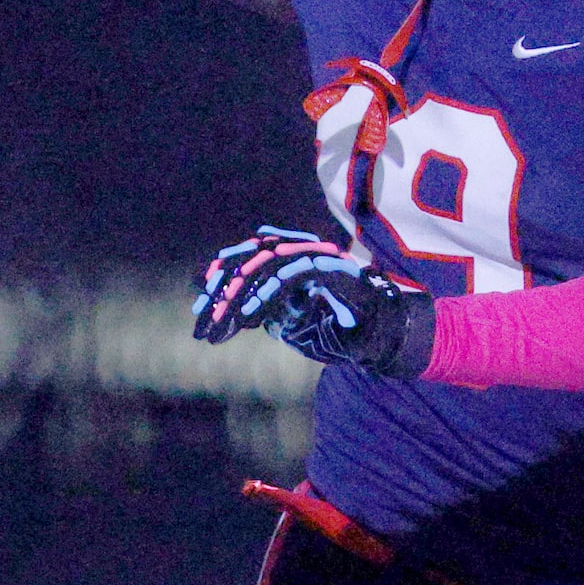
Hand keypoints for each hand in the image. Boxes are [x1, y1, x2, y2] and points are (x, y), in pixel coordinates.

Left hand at [193, 225, 436, 377]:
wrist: (383, 334)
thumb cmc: (339, 327)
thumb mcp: (293, 321)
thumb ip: (268, 311)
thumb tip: (234, 311)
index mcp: (293, 257)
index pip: (248, 256)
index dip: (221, 274)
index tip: (200, 302)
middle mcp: (304, 250)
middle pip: (251, 257)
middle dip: (222, 285)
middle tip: (202, 312)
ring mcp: (319, 256)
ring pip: (265, 263)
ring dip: (239, 292)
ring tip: (221, 316)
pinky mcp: (331, 268)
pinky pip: (290, 275)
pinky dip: (266, 294)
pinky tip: (250, 314)